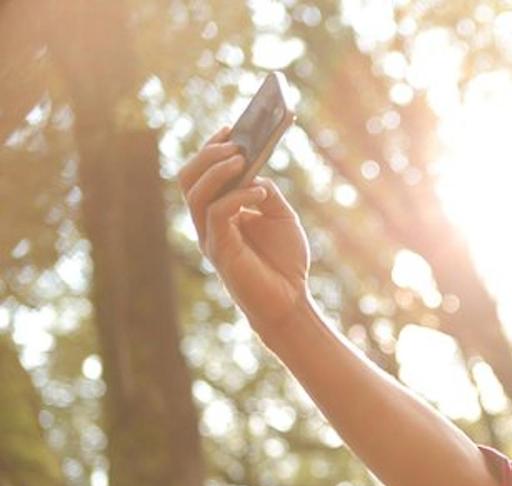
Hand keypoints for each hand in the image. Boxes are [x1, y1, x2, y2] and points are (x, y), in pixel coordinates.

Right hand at [177, 127, 310, 333]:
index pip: (204, 173)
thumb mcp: (281, 216)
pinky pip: (218, 215)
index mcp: (220, 211)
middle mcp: (208, 222)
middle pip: (189, 179)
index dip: (213, 148)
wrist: (290, 301)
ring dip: (216, 171)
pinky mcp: (220, 251)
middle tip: (233, 140)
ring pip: (195, 194)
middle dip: (208, 155)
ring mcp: (210, 237)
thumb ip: (265, 192)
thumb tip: (253, 172)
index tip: (230, 126)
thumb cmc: (285, 262)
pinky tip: (259, 192)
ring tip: (240, 156)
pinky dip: (237, 197)